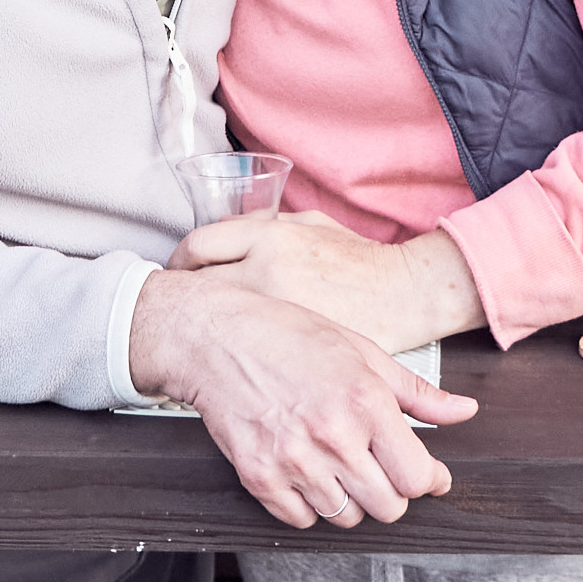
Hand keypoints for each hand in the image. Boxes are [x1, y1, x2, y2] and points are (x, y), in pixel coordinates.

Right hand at [128, 264, 476, 532]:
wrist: (214, 337)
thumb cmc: (289, 336)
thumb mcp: (362, 352)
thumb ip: (417, 393)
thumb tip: (466, 412)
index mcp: (365, 402)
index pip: (418, 478)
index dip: (427, 480)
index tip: (425, 474)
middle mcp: (333, 436)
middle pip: (388, 507)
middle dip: (390, 491)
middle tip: (374, 464)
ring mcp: (293, 461)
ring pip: (346, 518)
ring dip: (348, 498)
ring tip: (334, 461)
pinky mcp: (258, 477)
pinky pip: (301, 520)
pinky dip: (308, 505)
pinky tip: (304, 470)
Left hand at [168, 208, 487, 353]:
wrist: (405, 294)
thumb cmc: (359, 259)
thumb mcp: (309, 224)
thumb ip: (263, 226)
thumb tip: (223, 238)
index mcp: (269, 236)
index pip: (198, 246)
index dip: (178, 260)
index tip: (176, 270)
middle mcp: (267, 272)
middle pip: (196, 288)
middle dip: (182, 299)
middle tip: (179, 307)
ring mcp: (277, 315)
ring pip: (215, 326)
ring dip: (203, 331)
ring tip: (202, 334)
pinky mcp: (290, 351)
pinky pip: (245, 354)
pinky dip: (234, 355)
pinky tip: (235, 357)